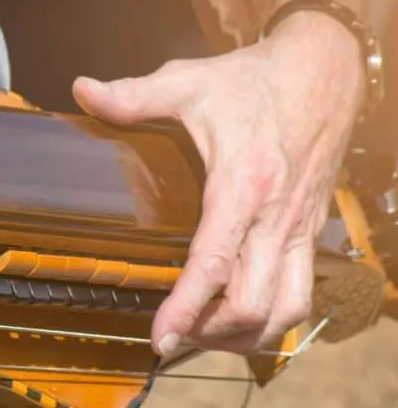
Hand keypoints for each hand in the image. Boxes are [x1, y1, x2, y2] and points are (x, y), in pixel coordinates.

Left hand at [73, 12, 363, 356]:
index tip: (160, 338)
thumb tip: (82, 91)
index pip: (213, 264)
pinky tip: (239, 316)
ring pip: (288, 311)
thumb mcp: (188, 82)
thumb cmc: (253, 80)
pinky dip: (272, 317)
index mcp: (242, 186)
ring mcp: (299, 229)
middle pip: (253, 304)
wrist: (325, 69)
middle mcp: (276, 217)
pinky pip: (301, 293)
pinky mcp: (311, 232)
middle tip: (173, 337)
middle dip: (211, 334)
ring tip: (205, 334)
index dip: (185, 309)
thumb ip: (133, 95)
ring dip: (247, 335)